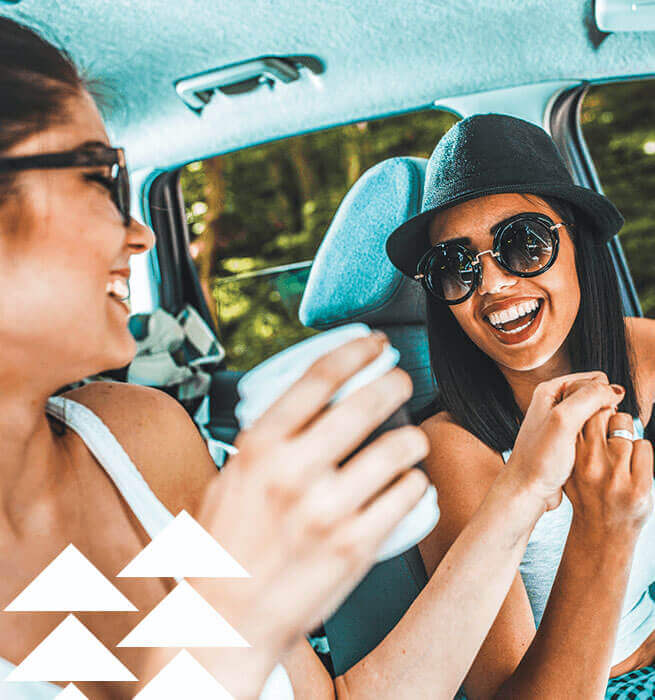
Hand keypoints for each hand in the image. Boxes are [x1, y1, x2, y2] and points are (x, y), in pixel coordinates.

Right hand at [191, 333, 428, 673]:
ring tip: (410, 436)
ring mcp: (327, 510)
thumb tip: (305, 409)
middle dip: (395, 381)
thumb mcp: (227, 479)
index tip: (374, 344)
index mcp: (259, 447)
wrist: (224, 621)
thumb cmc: (223, 548)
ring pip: (397, 448)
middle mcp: (293, 472)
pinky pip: (405, 497)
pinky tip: (408, 482)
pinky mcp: (354, 546)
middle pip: (366, 403)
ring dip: (413, 434)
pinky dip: (414, 482)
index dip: (355, 350)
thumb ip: (264, 444)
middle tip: (402, 381)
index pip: (317, 376)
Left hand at [507, 372, 625, 510]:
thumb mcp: (563, 421)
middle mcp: (554, 402)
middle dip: (601, 414)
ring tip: (583, 446)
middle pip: (597, 398)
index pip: (594, 380)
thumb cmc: (539, 458)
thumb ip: (588, 398)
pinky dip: (596, 442)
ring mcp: (561, 421)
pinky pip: (593, 434)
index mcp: (550, 390)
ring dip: (599, 430)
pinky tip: (585, 454)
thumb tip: (614, 390)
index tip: (589, 419)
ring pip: (597, 417)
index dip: (600, 398)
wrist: (528, 490)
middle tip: (586, 434)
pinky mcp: (567, 439)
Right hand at [564, 408, 652, 536]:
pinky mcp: (638, 486)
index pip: (583, 412)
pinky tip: (633, 467)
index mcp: (572, 456)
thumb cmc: (587, 495)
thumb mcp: (571, 468)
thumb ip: (575, 442)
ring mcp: (616, 475)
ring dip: (626, 437)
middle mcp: (592, 463)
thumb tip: (586, 406)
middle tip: (611, 431)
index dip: (591, 406)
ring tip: (621, 456)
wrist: (601, 533)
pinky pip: (645, 447)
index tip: (595, 409)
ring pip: (626, 429)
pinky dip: (642, 453)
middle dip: (610, 417)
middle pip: (605, 414)